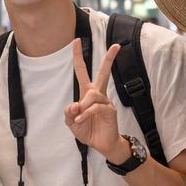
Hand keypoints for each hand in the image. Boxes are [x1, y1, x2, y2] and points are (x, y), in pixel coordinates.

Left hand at [65, 40, 123, 157]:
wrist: (101, 145)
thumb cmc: (88, 130)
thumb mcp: (71, 123)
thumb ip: (69, 113)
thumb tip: (74, 104)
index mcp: (87, 94)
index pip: (82, 72)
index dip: (78, 57)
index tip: (76, 40)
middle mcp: (98, 95)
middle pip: (103, 73)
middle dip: (110, 59)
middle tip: (116, 45)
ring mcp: (105, 102)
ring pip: (93, 94)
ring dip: (83, 107)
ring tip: (79, 119)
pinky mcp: (110, 111)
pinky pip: (96, 107)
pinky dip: (85, 114)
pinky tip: (80, 121)